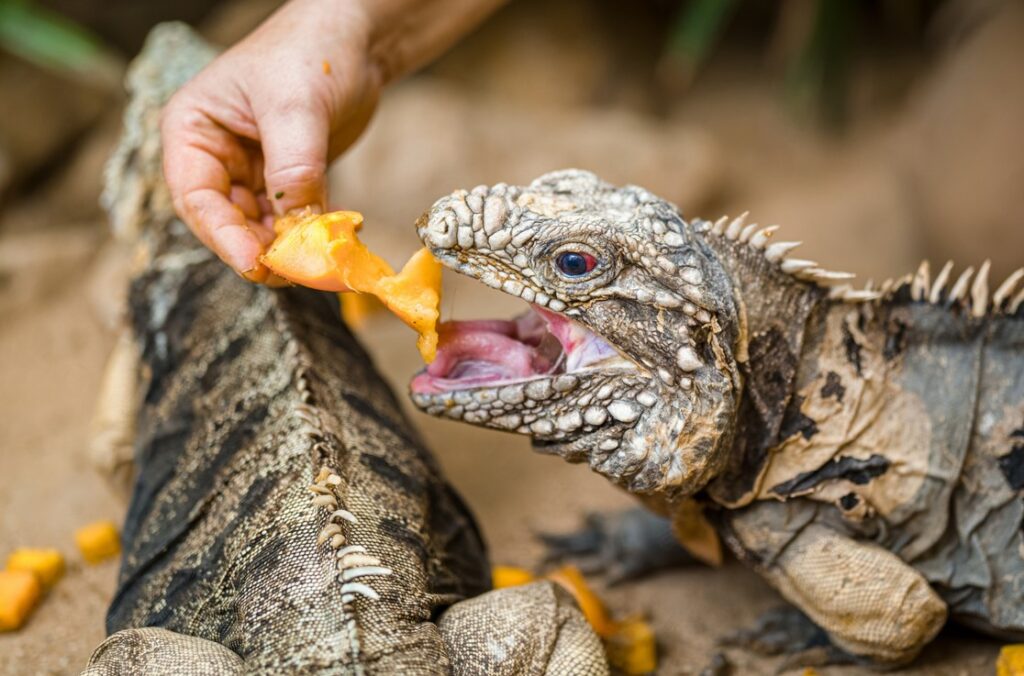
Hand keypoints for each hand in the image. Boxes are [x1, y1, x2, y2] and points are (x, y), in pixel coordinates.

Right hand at [161, 0, 380, 279]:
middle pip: (226, 221)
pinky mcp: (287, 181)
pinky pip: (290, 219)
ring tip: (315, 265)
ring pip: (259, 227)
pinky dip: (307, 235)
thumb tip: (296, 224)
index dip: (224, 237)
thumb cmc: (311, 52)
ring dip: (285, 249)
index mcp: (193, 130)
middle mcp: (215, 155)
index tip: (256, 264)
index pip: (196, 197)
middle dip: (258, 249)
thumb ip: (293, 166)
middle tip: (293, 273)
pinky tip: (329, 246)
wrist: (355, 38)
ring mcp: (250, 171)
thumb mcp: (296, 107)